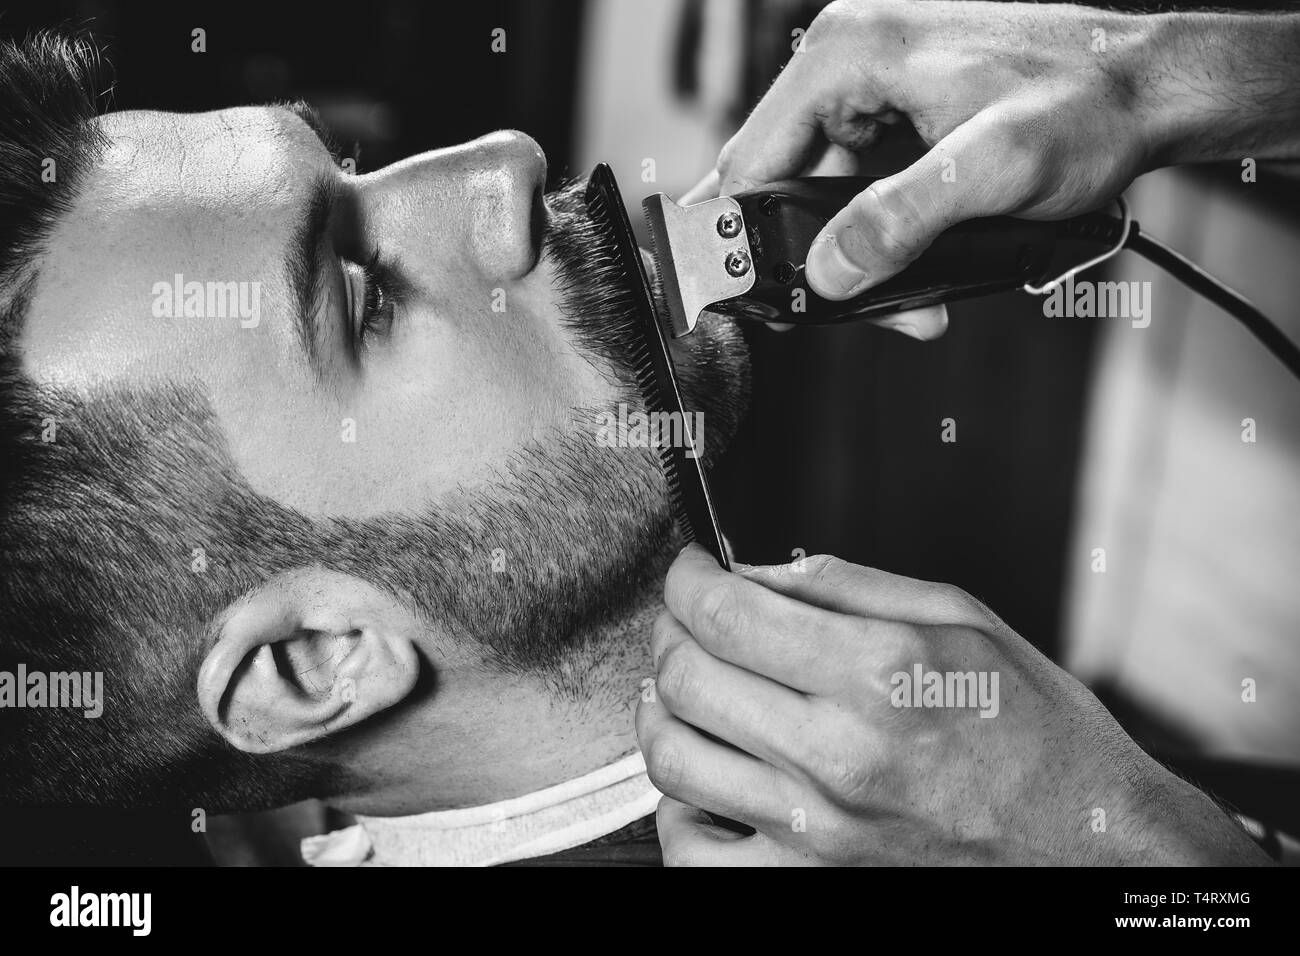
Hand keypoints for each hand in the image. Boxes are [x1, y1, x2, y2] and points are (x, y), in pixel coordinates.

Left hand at [636, 545, 1271, 865]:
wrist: (1091, 847)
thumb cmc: (1039, 734)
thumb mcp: (964, 620)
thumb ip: (849, 584)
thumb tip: (759, 569)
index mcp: (877, 672)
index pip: (725, 613)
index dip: (687, 579)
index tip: (691, 571)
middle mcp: (839, 753)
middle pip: (685, 678)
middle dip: (669, 631)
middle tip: (687, 618)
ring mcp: (817, 829)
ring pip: (673, 759)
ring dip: (660, 709)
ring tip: (686, 687)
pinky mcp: (808, 883)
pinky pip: (694, 852)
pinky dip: (678, 808)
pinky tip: (704, 776)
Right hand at [694, 0, 1299, 309]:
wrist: (1150, 86)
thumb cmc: (1087, 106)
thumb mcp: (996, 169)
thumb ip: (903, 217)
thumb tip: (825, 271)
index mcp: (846, 55)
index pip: (748, 160)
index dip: (735, 237)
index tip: (744, 299)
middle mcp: (847, 62)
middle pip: (781, 184)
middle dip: (814, 258)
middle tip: (852, 310)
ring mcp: (871, 86)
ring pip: (821, 195)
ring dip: (856, 256)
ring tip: (910, 299)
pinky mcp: (897, 112)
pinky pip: (860, 188)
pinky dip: (882, 236)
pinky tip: (919, 267)